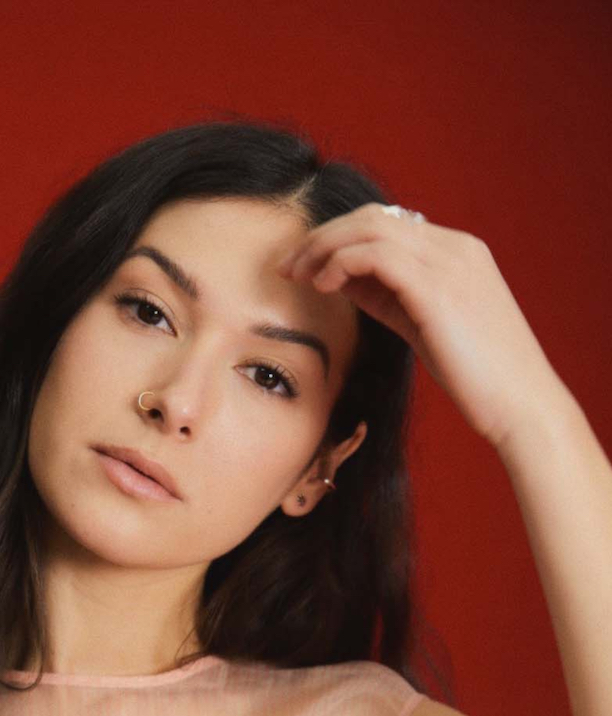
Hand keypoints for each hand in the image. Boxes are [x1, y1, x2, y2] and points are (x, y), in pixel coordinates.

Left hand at [278, 203, 568, 450]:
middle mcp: (455, 247)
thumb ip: (390, 298)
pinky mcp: (437, 288)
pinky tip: (323, 286)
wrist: (522, 405)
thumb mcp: (425, 327)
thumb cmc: (476, 378)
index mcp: (458, 252)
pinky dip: (341, 262)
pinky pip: (375, 254)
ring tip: (297, 276)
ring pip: (370, 227)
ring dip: (324, 247)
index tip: (305, 267)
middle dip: (323, 237)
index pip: (389, 223)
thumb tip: (343, 280)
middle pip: (374, 216)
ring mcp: (450, 263)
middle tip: (287, 267)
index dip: (340, 239)